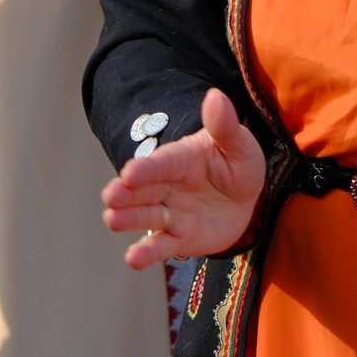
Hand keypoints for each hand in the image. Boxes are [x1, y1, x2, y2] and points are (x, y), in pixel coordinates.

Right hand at [100, 89, 264, 267]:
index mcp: (182, 159)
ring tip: (112, 221)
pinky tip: (133, 260)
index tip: (129, 172)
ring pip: (147, 216)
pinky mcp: (179, 239)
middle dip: (126, 193)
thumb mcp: (239, 144)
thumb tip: (215, 96)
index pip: (162, 163)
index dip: (147, 168)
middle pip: (145, 190)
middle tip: (110, 197)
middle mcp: (170, 186)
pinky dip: (147, 253)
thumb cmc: (239, 164)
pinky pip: (162, 246)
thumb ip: (225, 126)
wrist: (246, 200)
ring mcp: (172, 213)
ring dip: (129, 219)